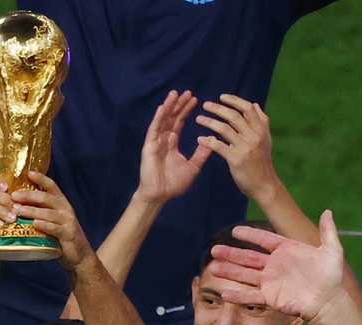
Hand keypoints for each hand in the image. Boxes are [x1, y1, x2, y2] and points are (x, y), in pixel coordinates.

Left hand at [12, 170, 92, 267]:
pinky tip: (34, 224)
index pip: (51, 186)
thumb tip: (18, 204)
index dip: (41, 178)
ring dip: (32, 210)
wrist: (79, 255)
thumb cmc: (61, 237)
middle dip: (29, 195)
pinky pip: (55, 228)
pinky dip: (44, 225)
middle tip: (14, 195)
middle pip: (46, 197)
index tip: (28, 172)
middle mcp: (65, 209)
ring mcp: (68, 221)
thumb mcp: (53, 220)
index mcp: (61, 203)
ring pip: (48, 212)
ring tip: (18, 210)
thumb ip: (41, 211)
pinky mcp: (68, 234)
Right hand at [135, 90, 209, 205]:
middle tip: (187, 92)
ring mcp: (155, 142)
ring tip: (175, 94)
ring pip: (162, 120)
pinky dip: (157, 119)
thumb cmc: (173, 184)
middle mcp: (163, 139)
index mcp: (172, 143)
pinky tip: (162, 108)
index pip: (179, 122)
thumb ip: (201, 154)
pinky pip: (153, 130)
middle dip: (179, 105)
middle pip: (171, 118)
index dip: (186, 110)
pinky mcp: (149, 146)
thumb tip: (212, 140)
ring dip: (168, 107)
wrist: (159, 195)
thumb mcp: (192, 167)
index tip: (196, 99)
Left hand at [197, 94, 280, 201]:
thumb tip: (254, 104)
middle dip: (218, 108)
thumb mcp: (266, 139)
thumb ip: (261, 121)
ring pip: (224, 129)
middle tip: (205, 105)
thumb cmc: (262, 162)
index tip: (221, 97)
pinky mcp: (236, 159)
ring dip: (209, 122)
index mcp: (261, 129)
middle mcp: (254, 136)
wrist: (264, 185)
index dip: (234, 100)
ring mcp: (245, 148)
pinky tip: (200, 139)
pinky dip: (208, 141)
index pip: (247, 109)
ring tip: (198, 119)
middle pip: (234, 116)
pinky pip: (218, 146)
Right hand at [207, 211, 347, 321]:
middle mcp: (275, 265)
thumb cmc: (331, 277)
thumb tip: (327, 211)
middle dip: (231, 254)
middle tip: (214, 250)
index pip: (265, 239)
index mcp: (286, 251)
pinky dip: (238, 296)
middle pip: (248, 258)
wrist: (329, 302)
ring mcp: (271, 282)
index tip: (235, 230)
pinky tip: (224, 293)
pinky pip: (252, 296)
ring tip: (213, 267)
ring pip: (245, 275)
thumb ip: (328, 231)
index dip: (250, 235)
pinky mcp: (271, 298)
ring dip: (229, 271)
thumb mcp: (332, 251)